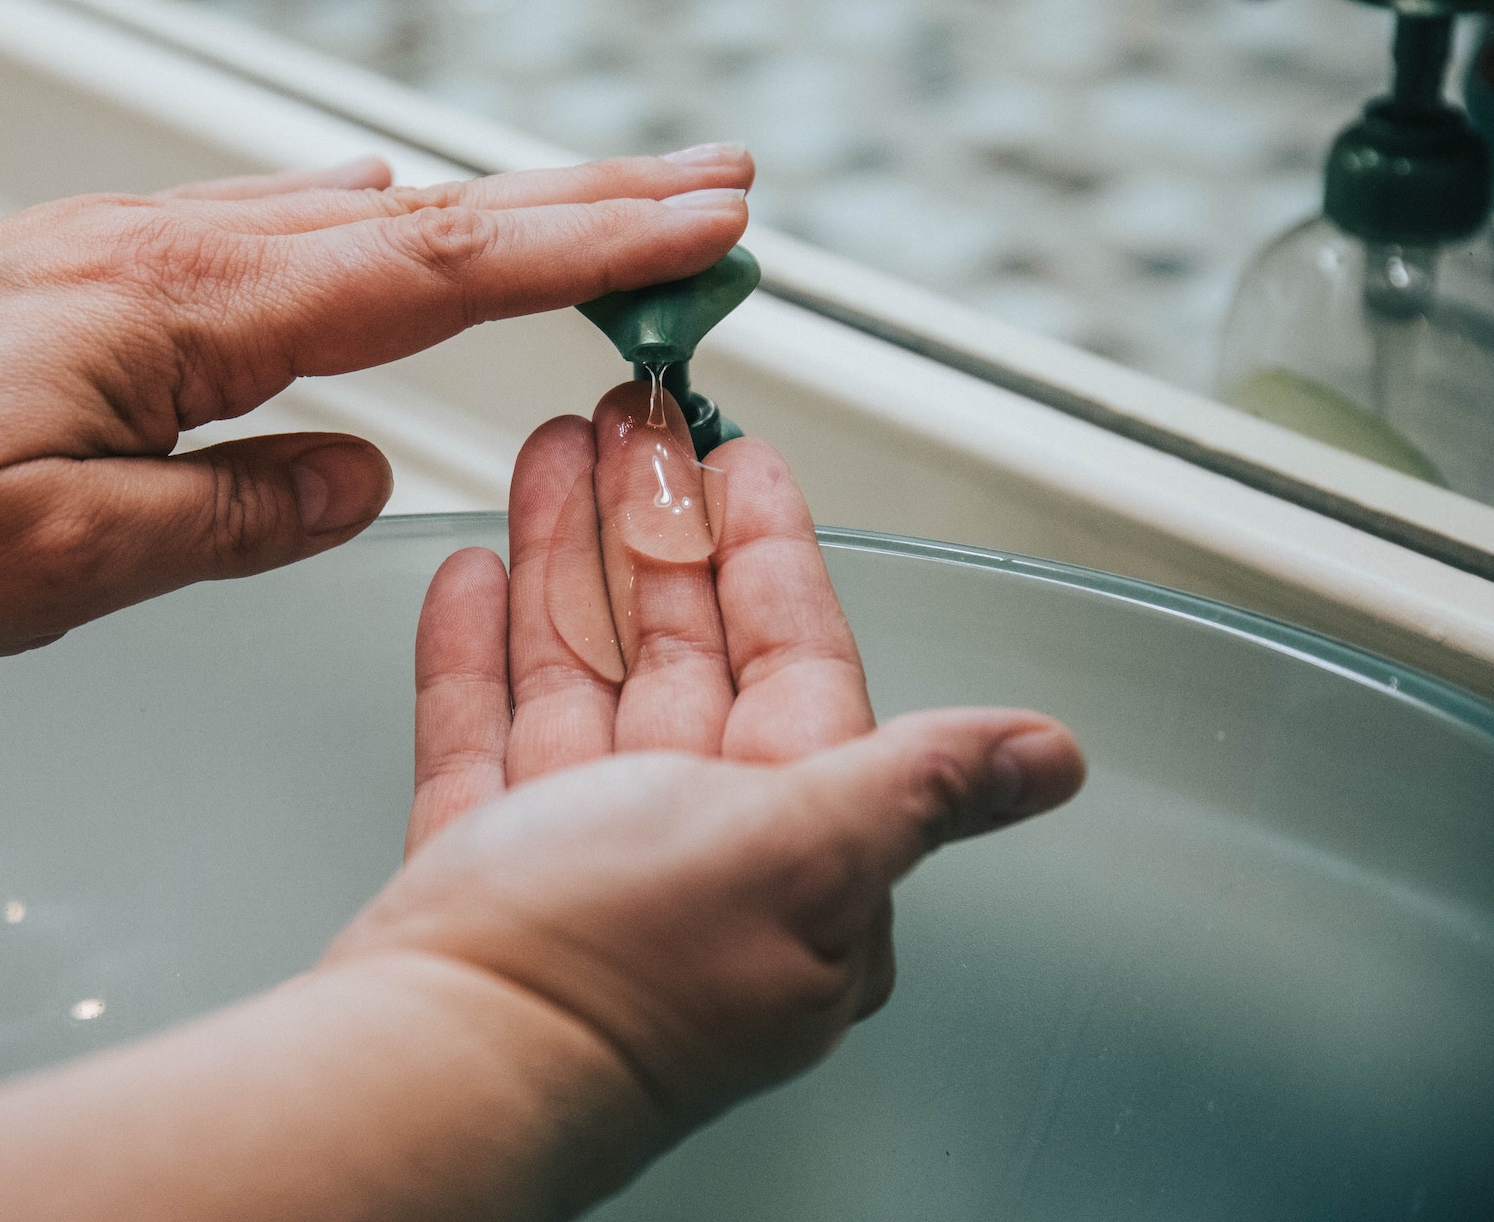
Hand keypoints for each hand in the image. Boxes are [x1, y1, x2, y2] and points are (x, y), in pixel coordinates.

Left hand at [0, 148, 751, 659]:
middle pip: (429, 215)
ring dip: (495, 210)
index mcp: (192, 315)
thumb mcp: (57, 563)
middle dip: (588, 200)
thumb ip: (231, 518)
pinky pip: (272, 231)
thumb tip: (359, 478)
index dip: (590, 251)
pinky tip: (388, 220)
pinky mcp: (93, 267)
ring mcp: (135, 247)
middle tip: (716, 186)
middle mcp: (178, 253)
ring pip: (360, 216)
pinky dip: (371, 226)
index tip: (710, 229)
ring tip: (599, 210)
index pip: (441, 271)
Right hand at [328, 411, 1084, 1145]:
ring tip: (550, 456)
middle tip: (629, 423)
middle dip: (653, 528)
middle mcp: (696, 850)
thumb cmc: (620, 971)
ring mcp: (579, 852)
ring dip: (567, 559)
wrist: (440, 1070)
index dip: (769, 552)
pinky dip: (480, 652)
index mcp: (793, 847)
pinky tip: (477, 574)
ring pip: (581, 671)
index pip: (796, 663)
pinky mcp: (485, 862)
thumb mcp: (799, 849)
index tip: (741, 457)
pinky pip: (488, 731)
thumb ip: (919, 785)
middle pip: (681, 650)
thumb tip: (1053, 758)